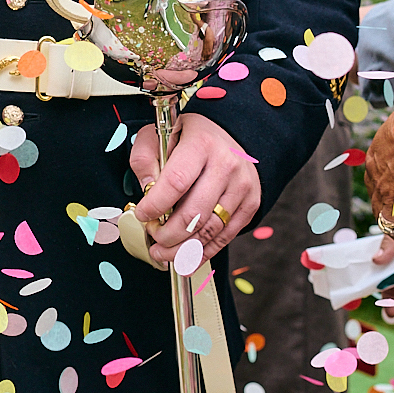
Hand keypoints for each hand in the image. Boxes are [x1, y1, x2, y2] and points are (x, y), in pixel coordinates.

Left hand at [129, 112, 261, 264]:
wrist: (230, 135)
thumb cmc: (191, 137)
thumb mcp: (161, 134)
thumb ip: (144, 158)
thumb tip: (146, 188)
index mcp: (200, 144)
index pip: (176, 182)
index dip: (156, 205)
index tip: (143, 215)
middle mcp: (226, 165)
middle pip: (194, 213)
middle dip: (168, 234)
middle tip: (153, 237)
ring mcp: (241, 186)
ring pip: (210, 230)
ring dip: (182, 249)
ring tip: (163, 253)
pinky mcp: (251, 203)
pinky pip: (225, 236)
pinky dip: (204, 252)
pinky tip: (186, 258)